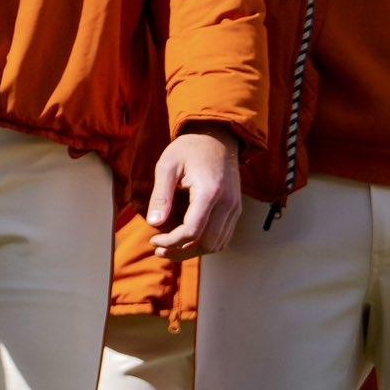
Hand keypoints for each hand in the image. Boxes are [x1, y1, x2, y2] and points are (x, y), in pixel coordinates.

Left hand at [142, 125, 244, 258]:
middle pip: (206, 243)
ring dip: (193, 251)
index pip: (192, 231)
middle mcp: (228, 203)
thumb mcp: (167, 166)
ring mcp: (235, 208)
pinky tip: (186, 241)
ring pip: (217, 244)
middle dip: (181, 251)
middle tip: (158, 248)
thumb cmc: (189, 149)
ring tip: (170, 249)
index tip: (154, 240)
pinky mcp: (236, 210)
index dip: (171, 242)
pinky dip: (205, 244)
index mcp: (210, 192)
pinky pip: (223, 237)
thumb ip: (161, 195)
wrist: (217, 137)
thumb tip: (154, 223)